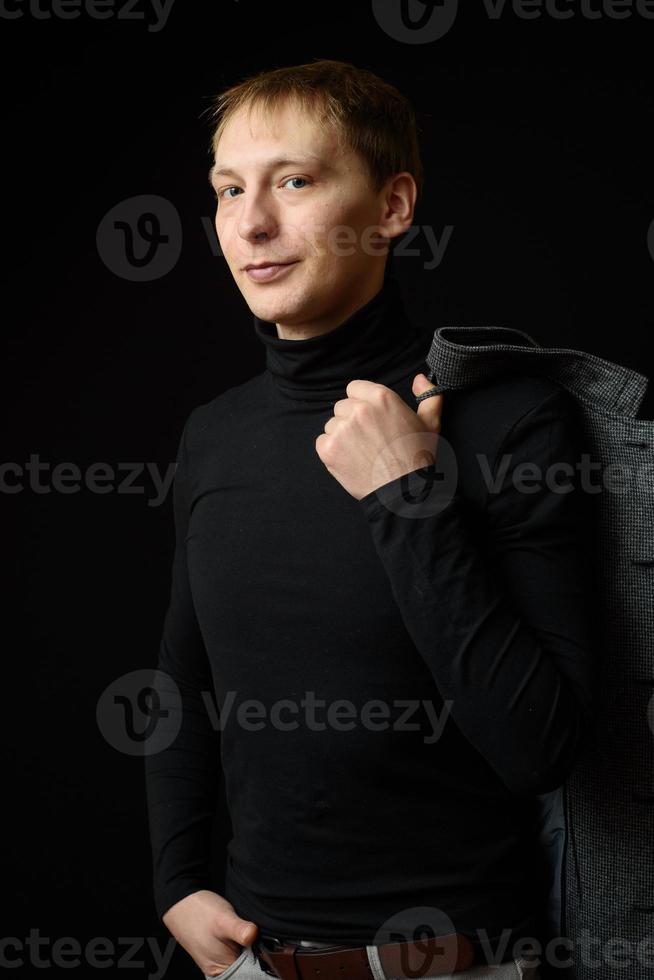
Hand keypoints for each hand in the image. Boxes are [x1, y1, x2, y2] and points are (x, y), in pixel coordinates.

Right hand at [161, 889, 257, 976]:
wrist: (181, 902)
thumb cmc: (199, 911)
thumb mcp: (223, 919)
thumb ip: (239, 929)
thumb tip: (254, 935)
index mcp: (222, 969)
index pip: (252, 974)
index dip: (262, 960)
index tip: (265, 945)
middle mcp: (220, 969)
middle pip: (248, 968)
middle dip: (255, 954)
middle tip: (252, 934)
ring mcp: (218, 961)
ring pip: (242, 959)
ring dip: (249, 948)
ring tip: (244, 932)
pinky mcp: (218, 952)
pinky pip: (235, 953)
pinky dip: (242, 945)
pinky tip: (240, 933)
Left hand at [315, 373, 443, 499]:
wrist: (403, 491)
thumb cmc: (417, 458)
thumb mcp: (430, 424)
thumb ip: (428, 396)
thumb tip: (420, 379)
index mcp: (382, 398)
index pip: (354, 388)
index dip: (360, 402)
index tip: (369, 418)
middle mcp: (359, 409)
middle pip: (342, 406)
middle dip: (351, 420)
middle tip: (368, 439)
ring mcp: (342, 429)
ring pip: (332, 424)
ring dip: (342, 436)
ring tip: (361, 452)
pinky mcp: (329, 448)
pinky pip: (322, 441)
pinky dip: (332, 451)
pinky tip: (350, 460)